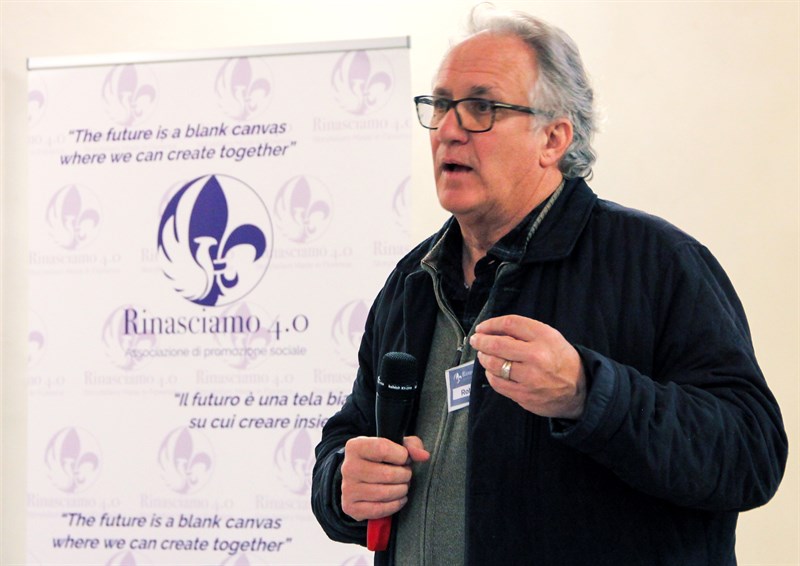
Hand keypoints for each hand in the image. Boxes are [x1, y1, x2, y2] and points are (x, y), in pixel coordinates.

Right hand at [340, 435, 429, 521]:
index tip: (404, 459)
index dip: (401, 455)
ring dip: (401, 490)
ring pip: (385, 493)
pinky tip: (398, 498)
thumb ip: (412, 446)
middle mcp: (348, 467)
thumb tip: (424, 456)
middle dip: (404, 475)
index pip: (383, 449)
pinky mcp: (350, 507)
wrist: (360, 477)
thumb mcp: (395, 446)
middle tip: (405, 475)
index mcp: (355, 447)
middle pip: (387, 474)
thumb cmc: (381, 459)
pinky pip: (379, 510)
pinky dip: (395, 505)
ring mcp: (347, 488)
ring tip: (402, 485)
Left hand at [469, 315, 585, 419]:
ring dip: (484, 358)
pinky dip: (490, 375)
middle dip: (481, 341)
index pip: (510, 323)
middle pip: (497, 344)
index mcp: (544, 337)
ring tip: (483, 355)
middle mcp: (537, 356)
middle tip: (476, 340)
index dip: (491, 324)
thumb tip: (494, 331)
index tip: (482, 327)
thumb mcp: (551, 338)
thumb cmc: (562, 361)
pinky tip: (492, 371)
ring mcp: (529, 377)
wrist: (579, 391)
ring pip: (494, 364)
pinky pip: (497, 383)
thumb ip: (525, 332)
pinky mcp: (524, 394)